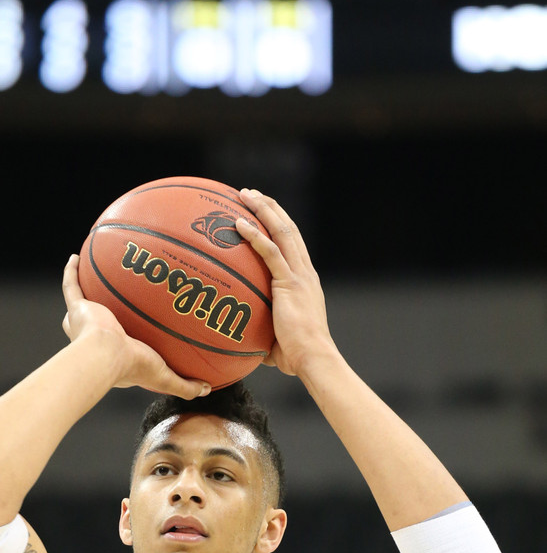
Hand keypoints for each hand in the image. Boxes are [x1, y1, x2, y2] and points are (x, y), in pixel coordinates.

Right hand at [61, 254, 209, 398]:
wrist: (107, 355)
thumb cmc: (133, 367)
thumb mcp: (165, 378)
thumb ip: (185, 385)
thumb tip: (207, 389)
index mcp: (115, 354)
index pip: (121, 346)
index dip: (129, 340)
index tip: (141, 330)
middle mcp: (96, 338)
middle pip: (98, 324)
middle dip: (102, 315)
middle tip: (115, 301)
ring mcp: (85, 321)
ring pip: (83, 305)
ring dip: (86, 292)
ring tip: (94, 275)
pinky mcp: (78, 309)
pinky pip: (71, 287)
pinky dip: (71, 273)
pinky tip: (75, 257)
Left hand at [236, 190, 333, 376]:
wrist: (313, 358)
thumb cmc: (296, 356)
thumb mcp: (277, 337)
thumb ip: (262, 331)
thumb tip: (242, 341)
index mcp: (305, 281)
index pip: (292, 245)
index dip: (278, 225)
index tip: (262, 212)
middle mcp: (305, 272)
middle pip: (288, 229)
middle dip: (270, 208)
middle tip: (250, 194)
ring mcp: (299, 275)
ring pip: (282, 231)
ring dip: (263, 210)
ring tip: (244, 195)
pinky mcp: (290, 282)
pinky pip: (270, 251)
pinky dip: (254, 235)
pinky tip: (238, 223)